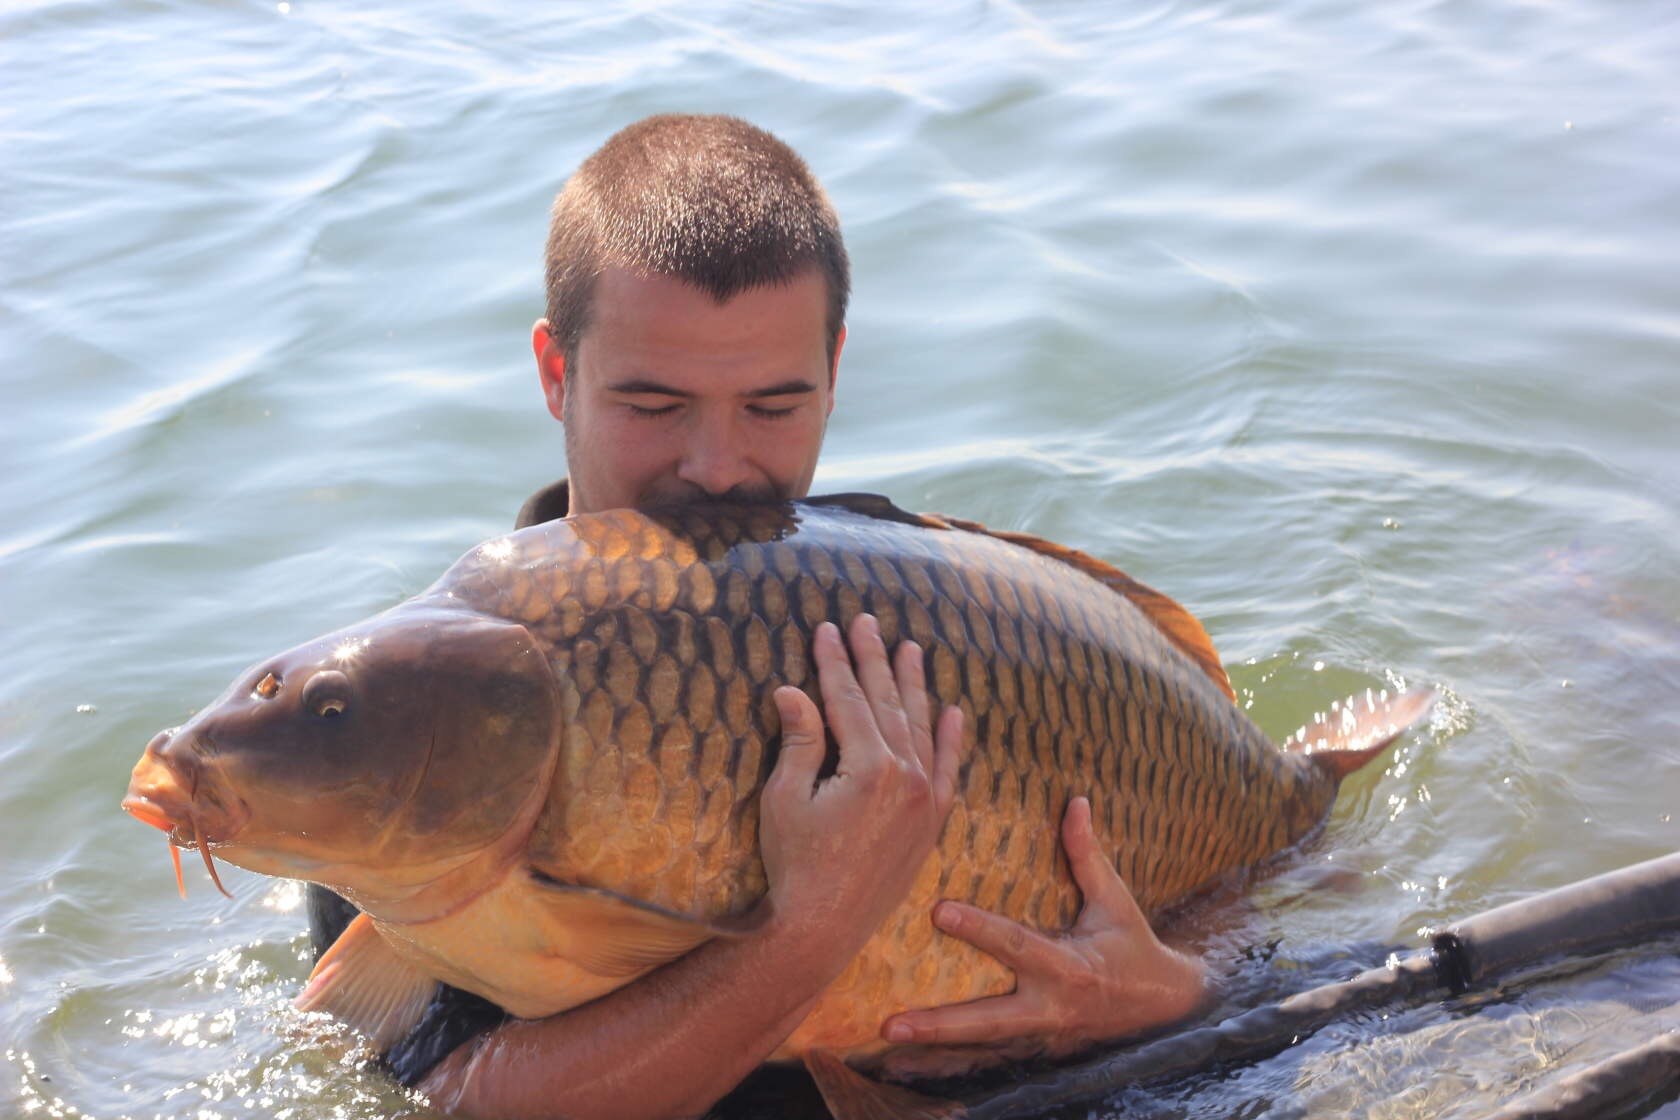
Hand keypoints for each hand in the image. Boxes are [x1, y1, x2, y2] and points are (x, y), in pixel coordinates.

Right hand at [759, 614, 966, 943]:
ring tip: (909, 649)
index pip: (850, 699)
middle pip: (888, 704)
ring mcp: (924, 800)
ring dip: (913, 686)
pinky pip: (948, 771)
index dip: (835, 662)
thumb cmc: (793, 863)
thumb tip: (792, 689)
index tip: (827, 629)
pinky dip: (951, 739)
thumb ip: (800, 740)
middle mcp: (907, 778)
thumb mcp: (785, 797)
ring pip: (921, 729)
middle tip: (868, 622)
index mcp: (870, 767)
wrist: (821, 927)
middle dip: (874, 660)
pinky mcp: (931, 823)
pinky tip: (952, 712)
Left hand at [880, 796, 1206, 1055]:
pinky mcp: (1032, 1045)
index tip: (940, 910)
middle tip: (891, 1023)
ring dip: (934, 1041)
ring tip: (886, 1035)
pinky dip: (947, 1053)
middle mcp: (1050, 1009)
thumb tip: (1076, 801)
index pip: (1017, 946)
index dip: (980, 929)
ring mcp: (1039, 1034)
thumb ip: (1088, 855)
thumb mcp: (1116, 901)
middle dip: (940, 1023)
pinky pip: (984, 1050)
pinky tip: (904, 1055)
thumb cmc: (1133, 946)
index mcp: (1070, 969)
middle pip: (988, 1020)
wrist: (1164, 1008)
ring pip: (980, 1043)